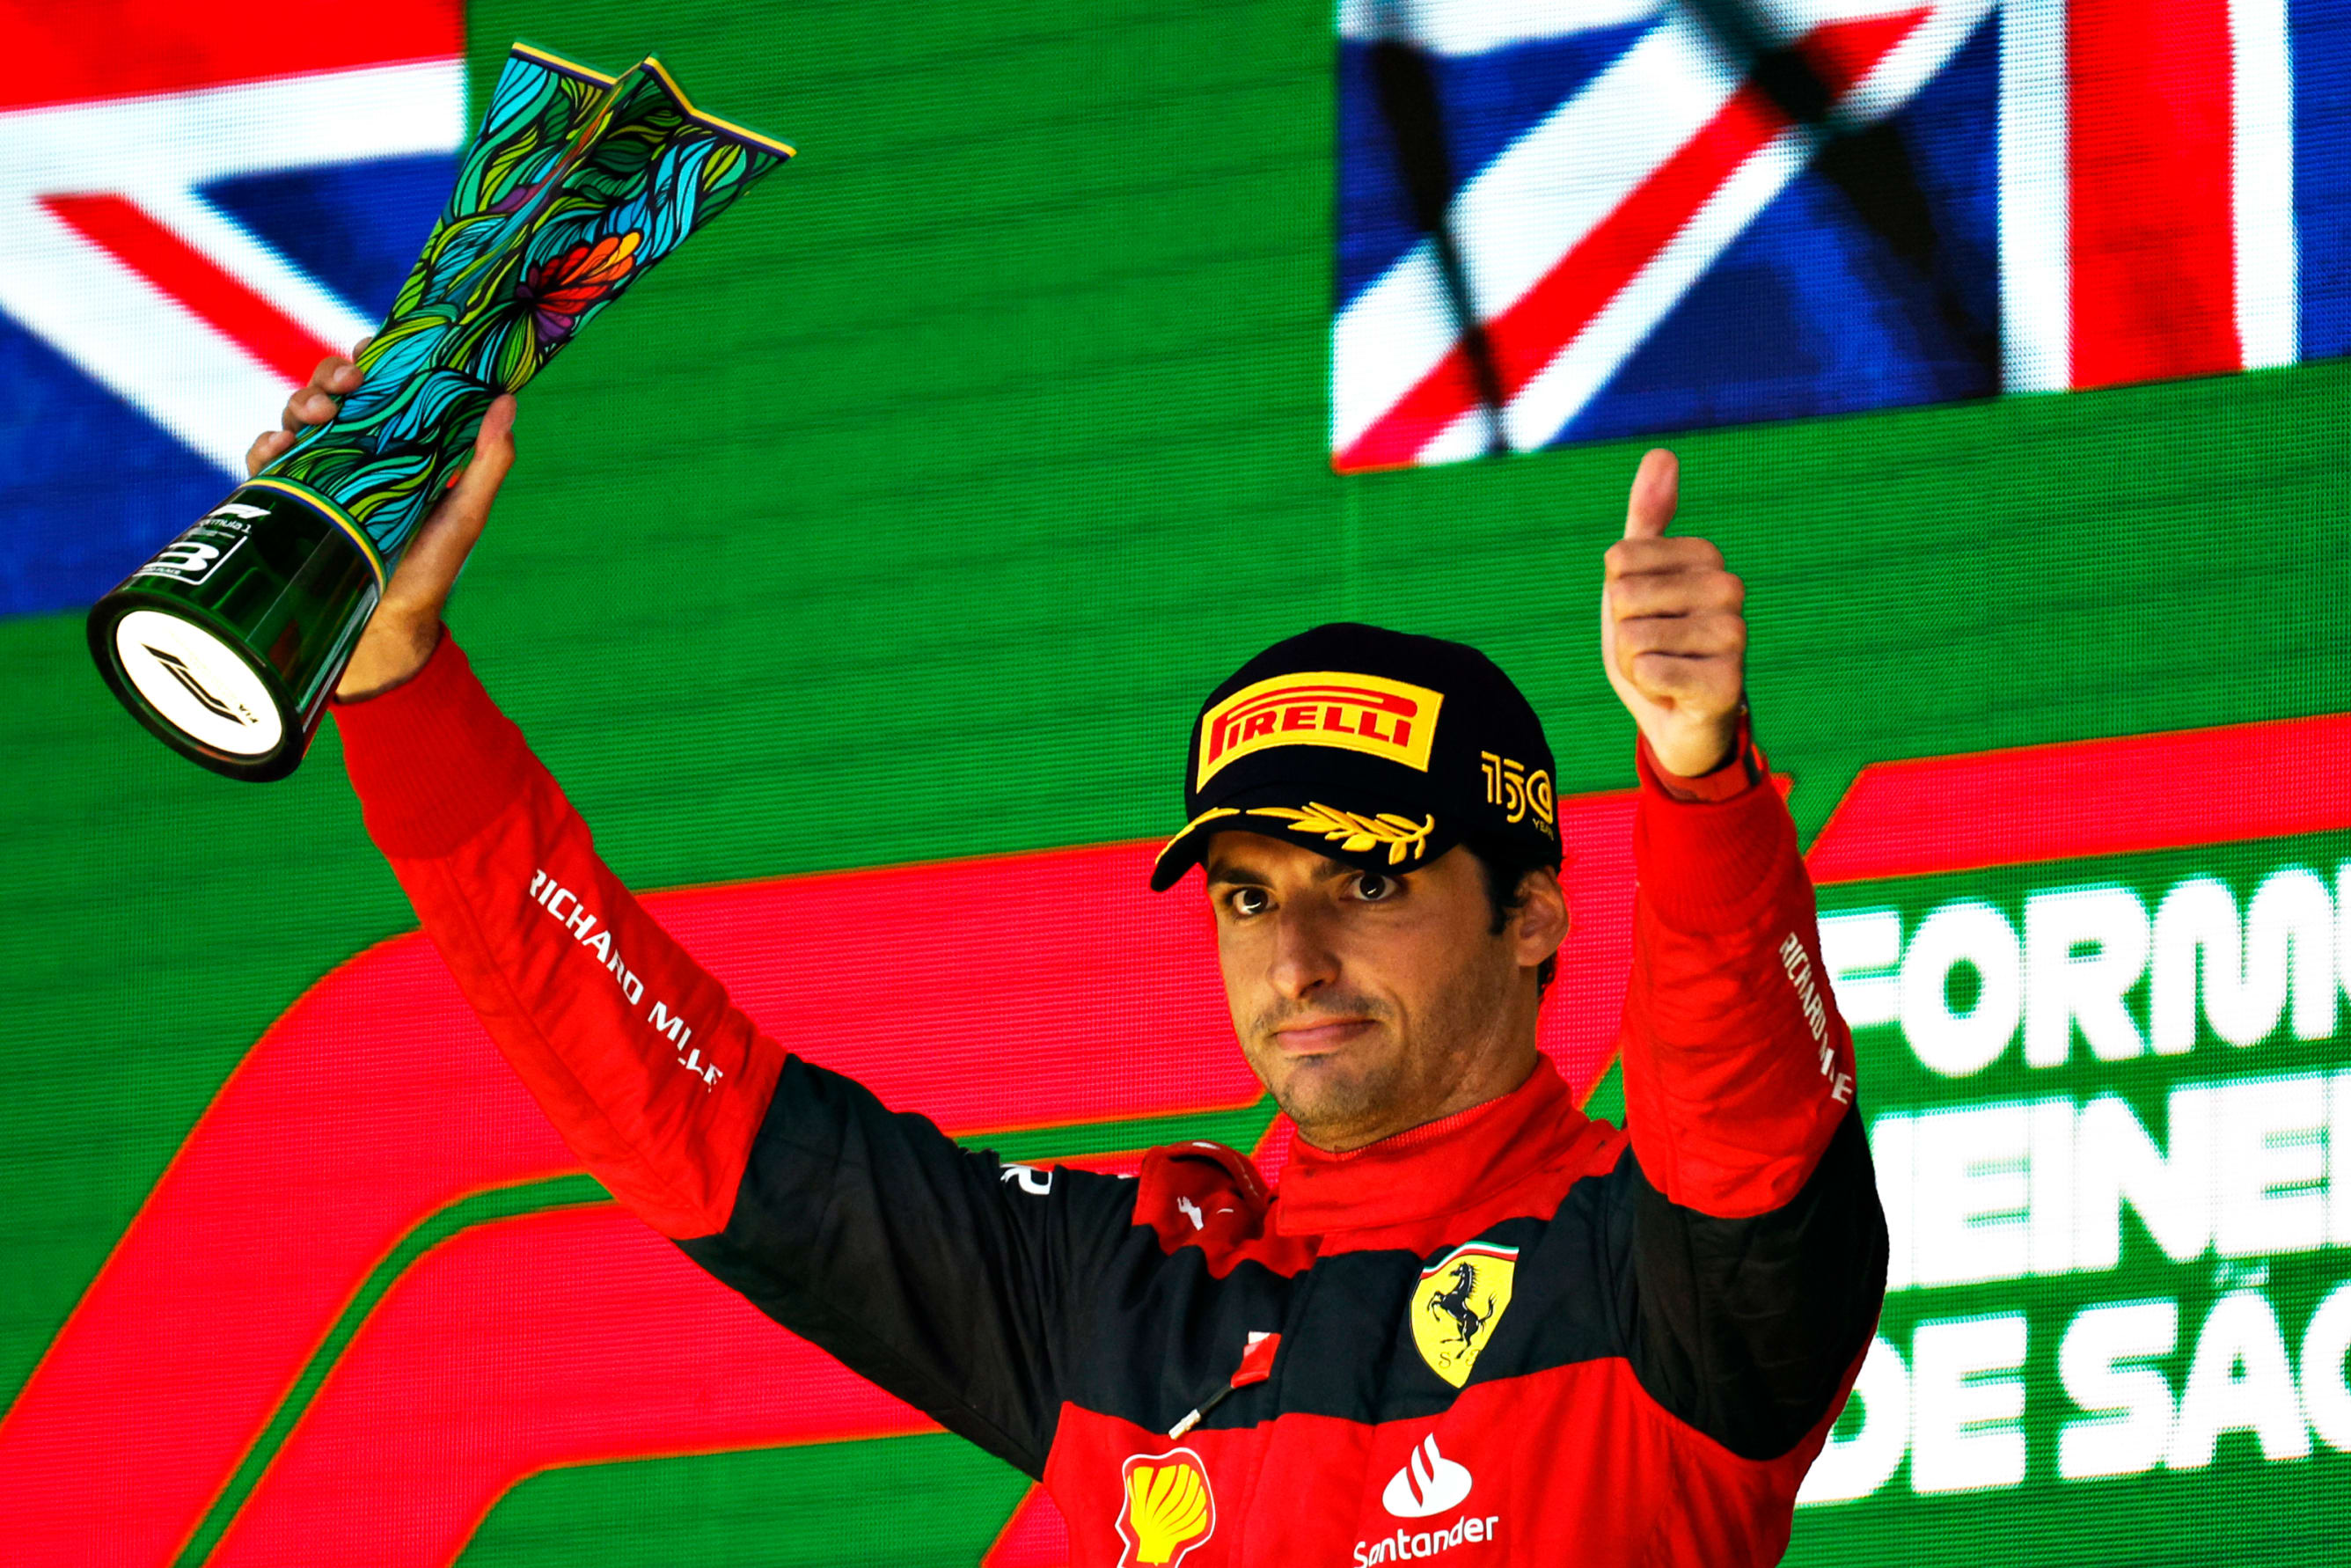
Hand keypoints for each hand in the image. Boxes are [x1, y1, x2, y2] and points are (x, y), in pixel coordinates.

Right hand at [246, 342, 517, 700]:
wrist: (387, 626)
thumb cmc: (432, 568)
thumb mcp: (465, 513)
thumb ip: (488, 460)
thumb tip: (508, 399)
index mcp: (396, 444)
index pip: (379, 386)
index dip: (371, 358)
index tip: (372, 348)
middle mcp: (354, 452)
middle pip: (331, 392)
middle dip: (331, 375)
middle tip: (347, 382)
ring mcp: (317, 473)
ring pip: (296, 417)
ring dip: (300, 401)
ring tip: (317, 414)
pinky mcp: (287, 500)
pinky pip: (265, 461)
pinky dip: (265, 445)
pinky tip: (278, 447)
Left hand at [1599, 448, 1745, 777]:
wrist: (1680, 720)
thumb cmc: (1658, 643)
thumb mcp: (1638, 577)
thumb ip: (1648, 518)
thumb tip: (1662, 454)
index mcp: (1707, 558)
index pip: (1619, 560)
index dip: (1617, 597)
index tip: (1646, 616)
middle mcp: (1730, 589)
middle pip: (1624, 595)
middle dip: (1623, 632)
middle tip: (1654, 650)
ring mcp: (1733, 636)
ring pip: (1634, 637)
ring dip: (1634, 664)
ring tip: (1663, 672)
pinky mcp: (1725, 682)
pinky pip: (1647, 671)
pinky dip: (1646, 689)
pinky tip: (1672, 695)